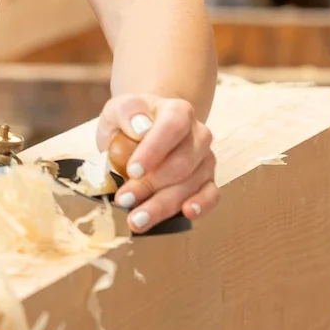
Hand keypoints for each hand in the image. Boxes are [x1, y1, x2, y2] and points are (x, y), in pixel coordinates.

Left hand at [97, 94, 216, 231]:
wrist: (143, 131)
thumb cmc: (130, 122)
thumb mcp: (117, 110)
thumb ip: (126, 112)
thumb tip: (140, 126)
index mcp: (178, 112)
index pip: (172, 127)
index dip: (154, 150)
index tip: (133, 171)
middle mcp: (198, 135)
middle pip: (181, 164)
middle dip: (150, 186)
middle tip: (124, 200)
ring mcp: (205, 159)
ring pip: (191, 184)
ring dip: (162, 204)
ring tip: (136, 219)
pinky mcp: (208, 181)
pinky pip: (211, 195)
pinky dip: (201, 205)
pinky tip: (186, 213)